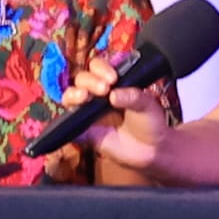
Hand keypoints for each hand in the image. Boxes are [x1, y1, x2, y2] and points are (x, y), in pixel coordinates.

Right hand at [60, 57, 170, 171]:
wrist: (151, 150)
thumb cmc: (150, 122)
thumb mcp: (147, 105)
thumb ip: (133, 97)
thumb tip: (113, 95)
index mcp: (111, 83)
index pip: (98, 68)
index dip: (101, 69)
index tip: (112, 78)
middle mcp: (97, 95)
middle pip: (82, 79)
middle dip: (89, 80)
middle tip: (103, 89)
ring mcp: (88, 112)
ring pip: (70, 97)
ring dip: (73, 93)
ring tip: (82, 97)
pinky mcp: (84, 131)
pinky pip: (69, 124)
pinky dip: (66, 120)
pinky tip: (73, 119)